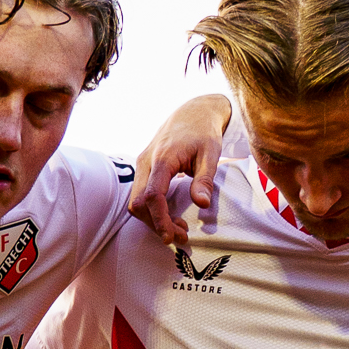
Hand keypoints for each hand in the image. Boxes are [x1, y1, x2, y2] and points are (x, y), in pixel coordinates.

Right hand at [130, 94, 230, 242]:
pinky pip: (141, 194)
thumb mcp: (211, 154)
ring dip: (154, 219)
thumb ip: (205, 180)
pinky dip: (152, 210)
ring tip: (178, 228)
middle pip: (139, 202)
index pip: (153, 195)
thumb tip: (202, 204)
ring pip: (136, 201)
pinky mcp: (144, 168)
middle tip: (181, 236)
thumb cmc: (204, 132)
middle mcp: (146, 162)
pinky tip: (171, 216)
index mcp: (163, 158)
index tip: (172, 236)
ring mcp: (142, 164)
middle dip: (156, 224)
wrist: (193, 112)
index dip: (159, 219)